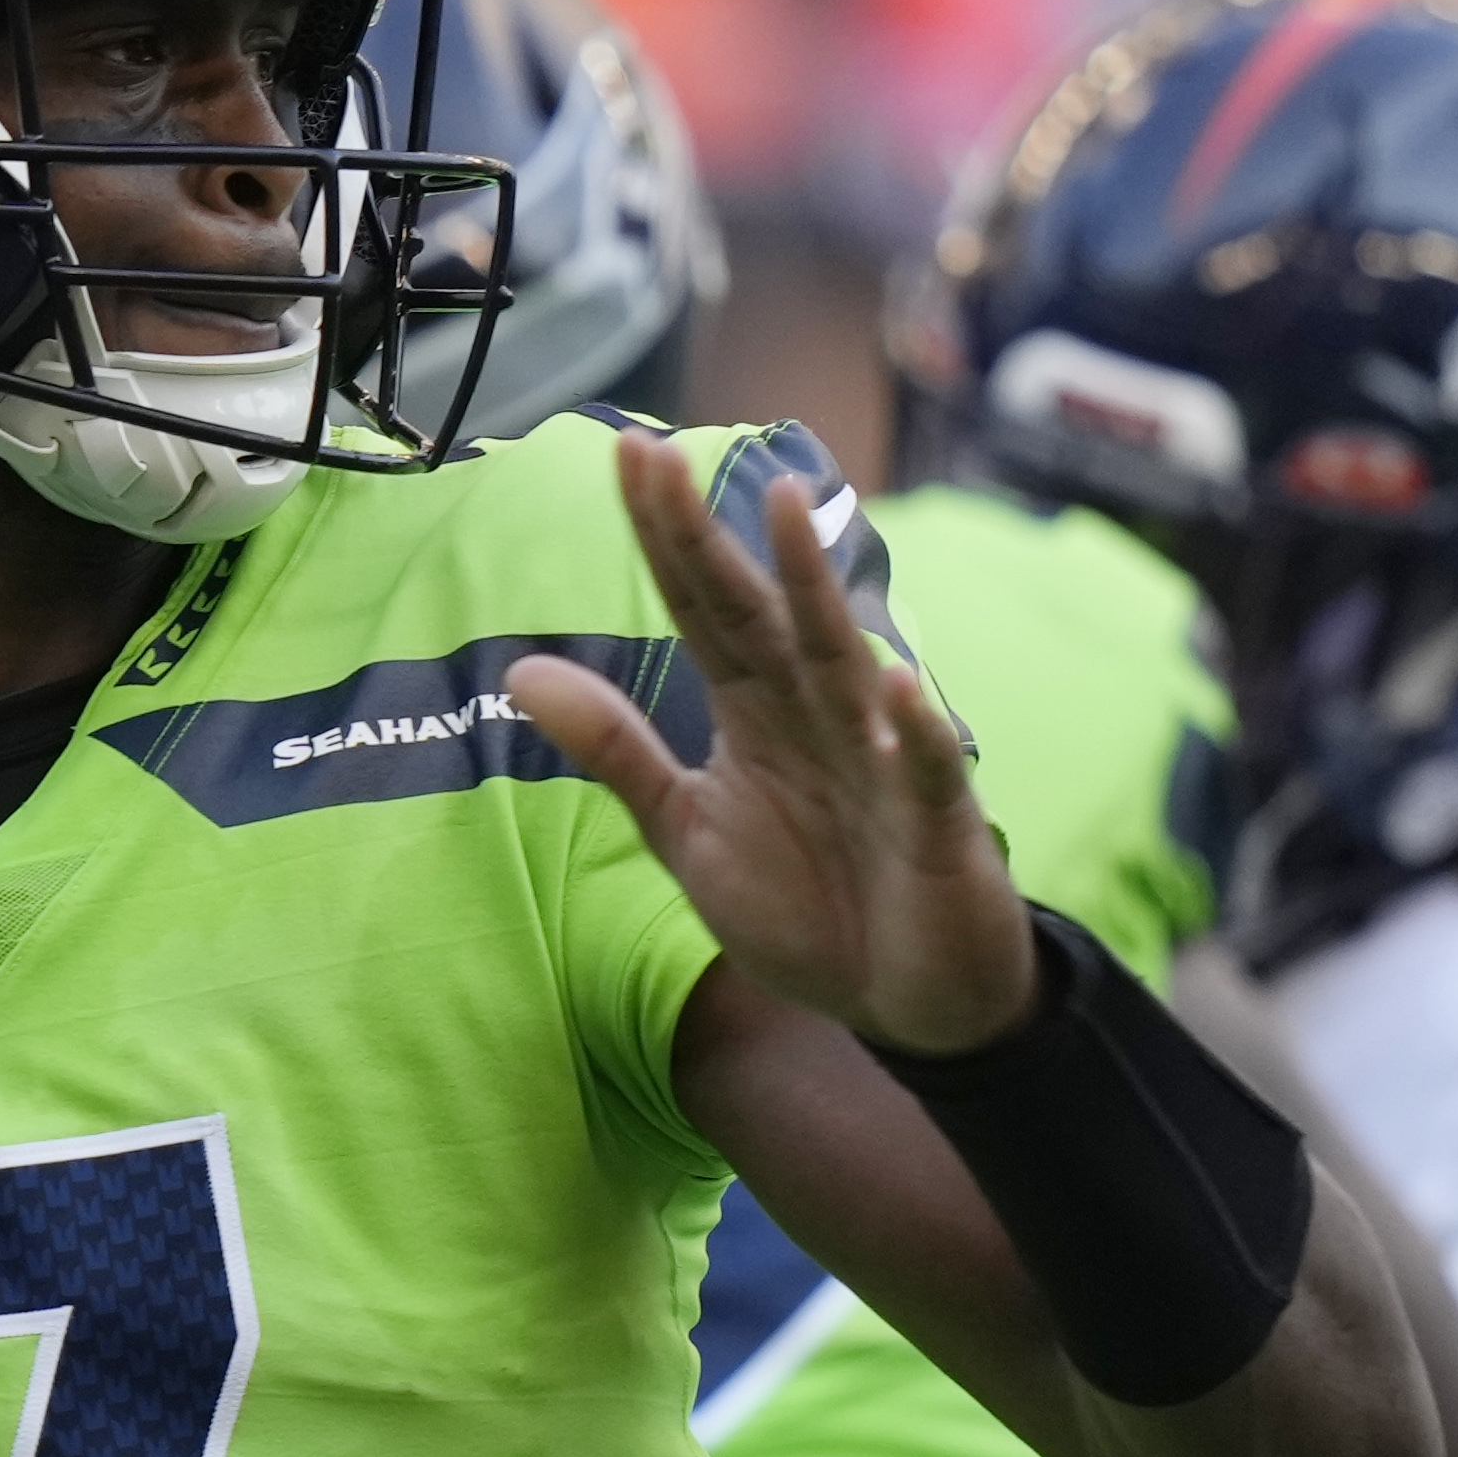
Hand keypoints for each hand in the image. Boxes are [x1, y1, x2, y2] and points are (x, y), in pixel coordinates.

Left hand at [510, 429, 1031, 1055]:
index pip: (701, 608)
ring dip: (816, 590)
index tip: (625, 454)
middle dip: (713, 537)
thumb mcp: (688, 830)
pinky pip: (924, 770)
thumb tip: (520, 673)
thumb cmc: (806, 905)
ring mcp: (881, 760)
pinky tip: (896, 684)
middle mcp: (817, 714)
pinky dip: (914, 731)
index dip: (663, 538)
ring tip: (787, 508)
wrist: (903, 1002)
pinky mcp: (937, 824)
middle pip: (758, 612)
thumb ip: (618, 750)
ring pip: (842, 663)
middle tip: (661, 456)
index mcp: (754, 712)